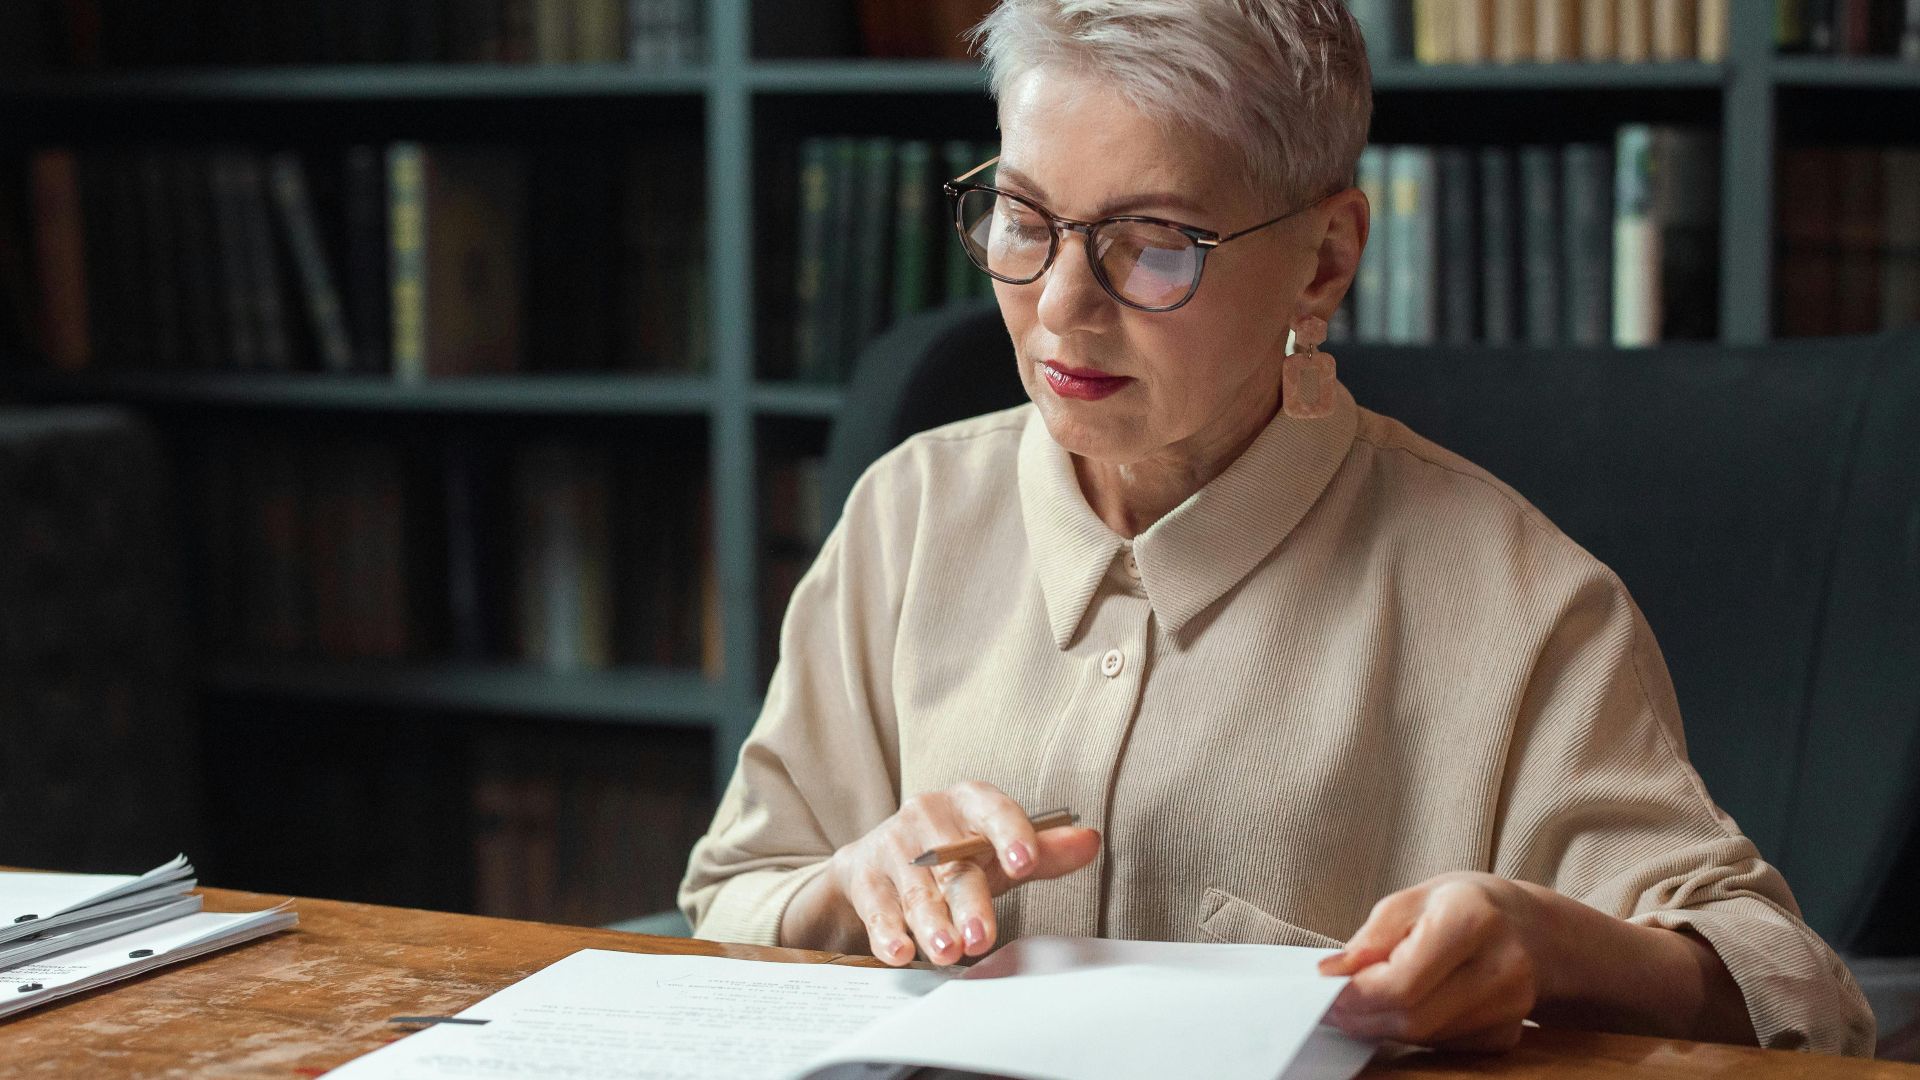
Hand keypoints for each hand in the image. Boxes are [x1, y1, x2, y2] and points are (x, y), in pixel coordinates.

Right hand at [820, 782, 1099, 966]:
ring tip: (947, 950)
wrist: (878, 861)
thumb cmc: (952, 855)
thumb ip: (1045, 852)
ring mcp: (892, 845)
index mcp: (969, 802)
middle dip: (968, 903)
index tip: (1024, 862)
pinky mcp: (864, 877)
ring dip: (931, 923)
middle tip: (981, 936)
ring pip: (916, 891)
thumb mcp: (997, 852)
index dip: (1010, 835)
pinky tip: (899, 950)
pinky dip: (888, 933)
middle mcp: (928, 816)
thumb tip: (1090, 841)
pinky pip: (877, 908)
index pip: (994, 811)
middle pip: (954, 864)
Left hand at [1316, 872, 1542, 1051]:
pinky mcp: (1507, 1035)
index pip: (1403, 981)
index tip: (1326, 989)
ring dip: (1384, 1025)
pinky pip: (1444, 1044)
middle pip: (1413, 1017)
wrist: (1532, 929)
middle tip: (1334, 1005)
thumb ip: (1372, 938)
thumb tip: (1333, 973)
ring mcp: (1511, 1008)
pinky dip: (1414, 1031)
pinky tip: (1407, 1007)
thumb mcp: (1413, 900)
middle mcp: (1502, 967)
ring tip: (1365, 1002)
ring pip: (1425, 1036)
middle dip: (1364, 1016)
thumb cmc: (1465, 905)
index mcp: (1472, 919)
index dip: (1356, 994)